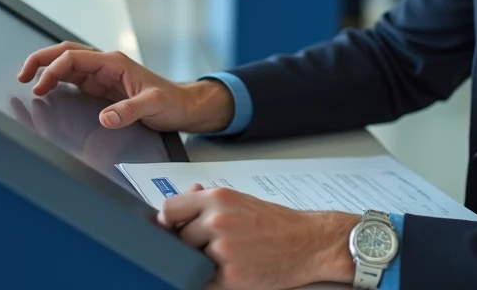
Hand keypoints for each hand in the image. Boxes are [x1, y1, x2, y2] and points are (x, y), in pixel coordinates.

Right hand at [17, 42, 235, 132]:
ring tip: (27, 83)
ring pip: (67, 64)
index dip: (53, 69)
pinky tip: (46, 91)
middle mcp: (105, 65)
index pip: (75, 58)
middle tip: (21, 76)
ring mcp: (101, 76)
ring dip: (46, 70)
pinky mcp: (100, 88)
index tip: (39, 87)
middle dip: (41, 60)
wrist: (182, 106)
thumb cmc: (171, 101)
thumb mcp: (154, 105)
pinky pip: (73, 79)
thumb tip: (106, 118)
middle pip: (66, 53)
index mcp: (114, 62)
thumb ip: (129, 111)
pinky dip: (56, 82)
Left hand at [159, 185, 357, 289]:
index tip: (173, 229)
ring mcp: (222, 249)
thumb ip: (208, 201)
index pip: (169, 209)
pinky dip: (213, 279)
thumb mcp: (239, 201)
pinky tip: (231, 270)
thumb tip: (185, 196)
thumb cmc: (275, 222)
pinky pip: (204, 281)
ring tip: (227, 256)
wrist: (308, 242)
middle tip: (211, 245)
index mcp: (218, 198)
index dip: (169, 222)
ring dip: (203, 261)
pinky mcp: (230, 275)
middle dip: (191, 244)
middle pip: (178, 238)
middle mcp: (217, 220)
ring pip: (190, 260)